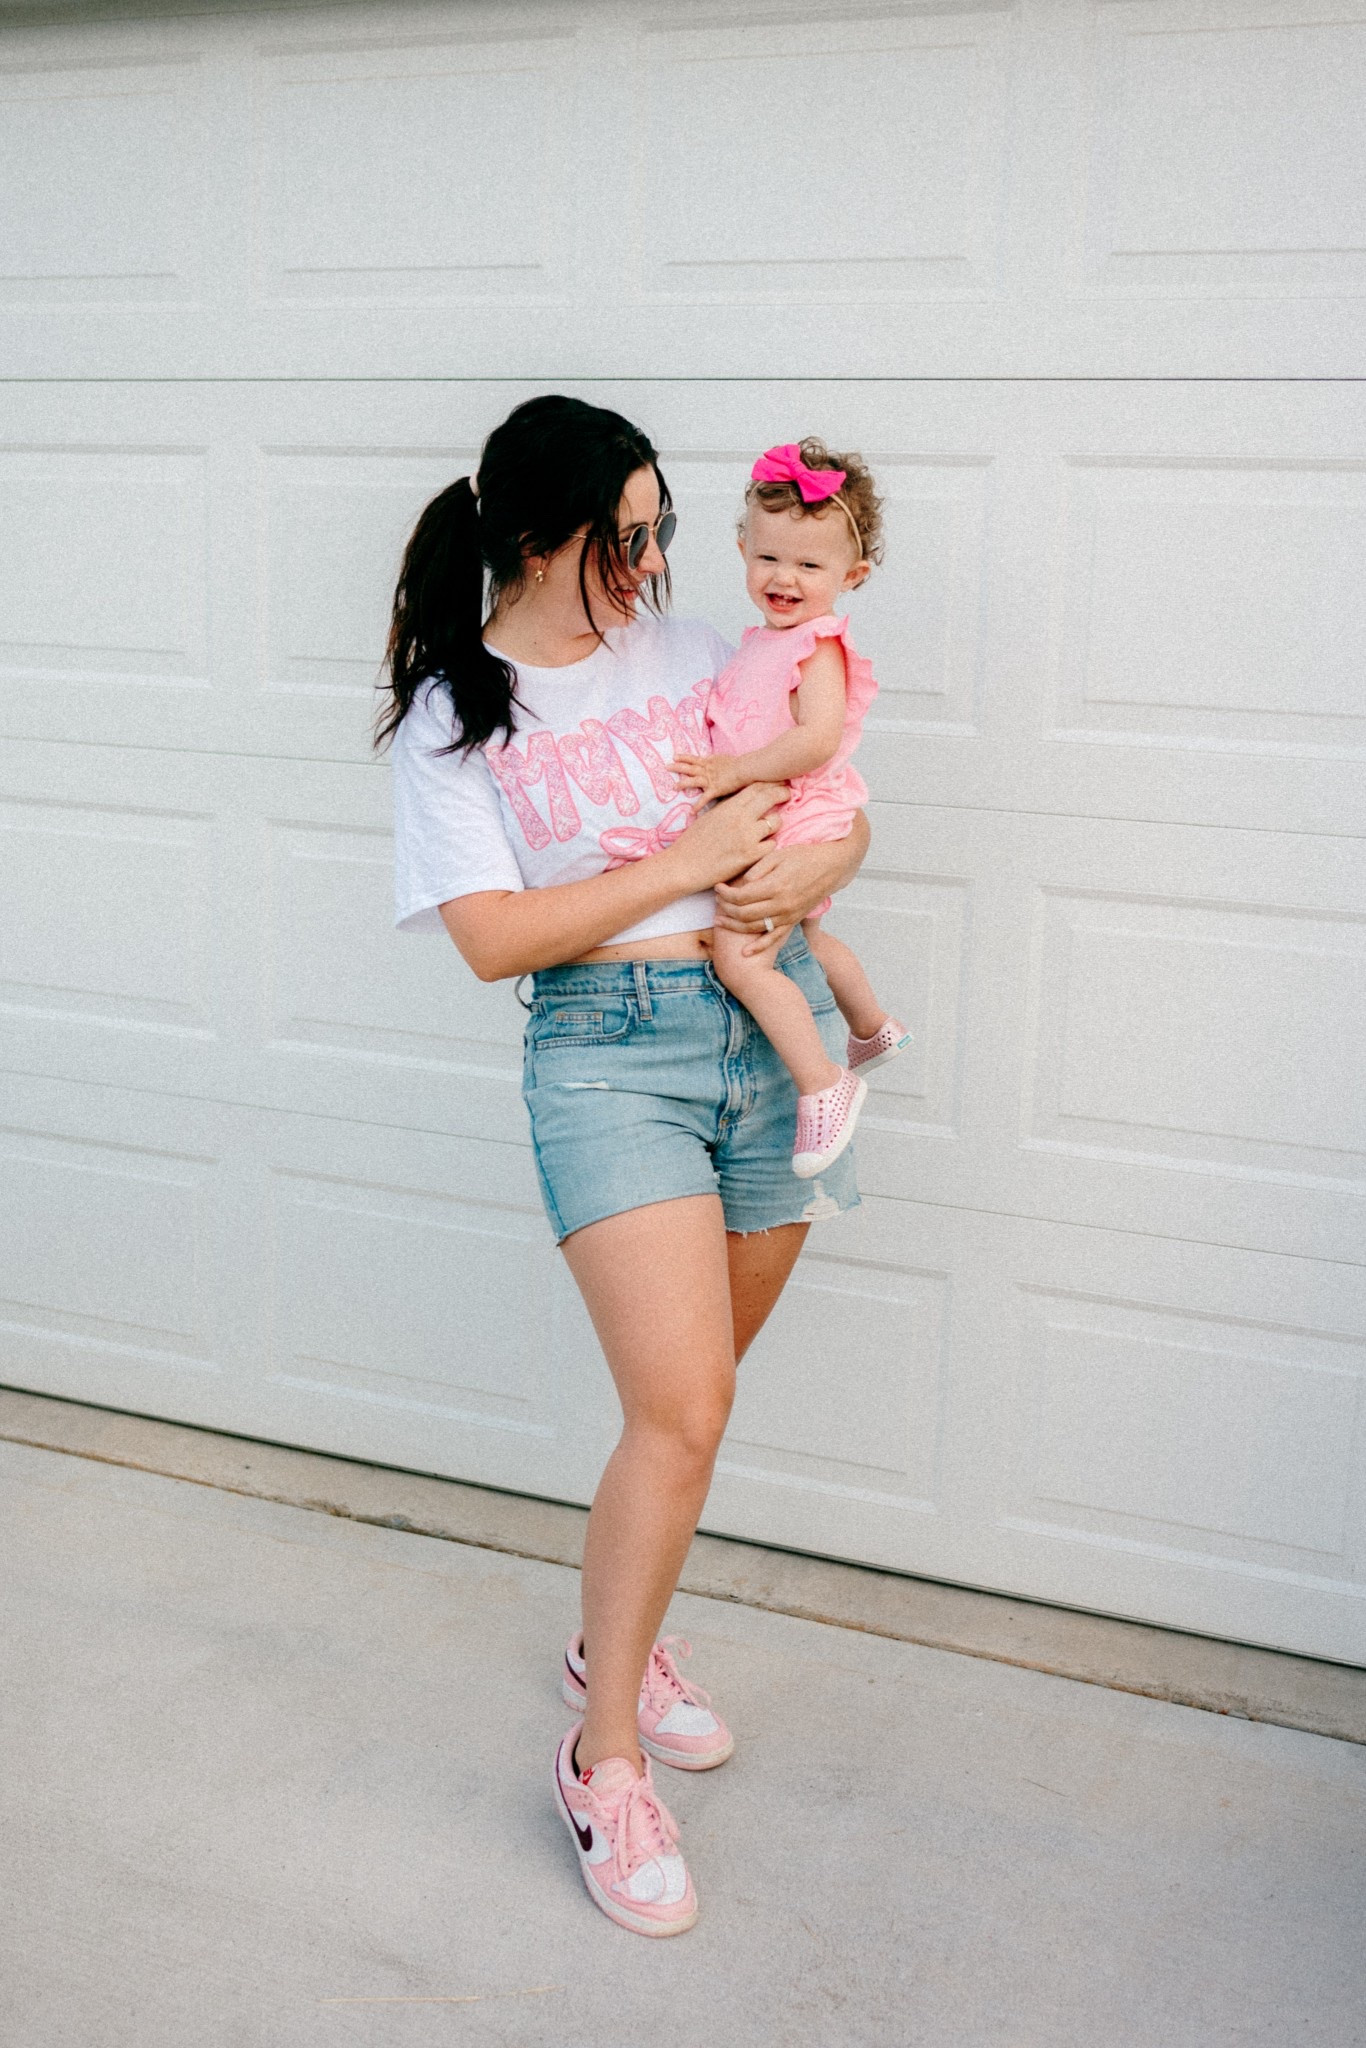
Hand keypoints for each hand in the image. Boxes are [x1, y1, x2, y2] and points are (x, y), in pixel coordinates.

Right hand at [666, 781, 788, 889]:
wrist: (684, 865)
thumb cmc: (694, 842)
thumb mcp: (711, 817)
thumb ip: (730, 808)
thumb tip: (746, 800)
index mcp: (729, 807)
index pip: (756, 787)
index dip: (770, 782)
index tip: (778, 782)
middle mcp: (740, 818)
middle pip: (770, 797)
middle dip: (782, 793)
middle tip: (786, 795)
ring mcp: (747, 837)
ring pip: (776, 822)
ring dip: (775, 823)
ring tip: (769, 828)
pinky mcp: (750, 856)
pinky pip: (772, 845)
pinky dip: (768, 846)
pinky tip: (761, 848)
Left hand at [672, 751, 740, 806]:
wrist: (745, 768)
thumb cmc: (738, 763)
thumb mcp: (724, 759)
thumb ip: (715, 761)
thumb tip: (712, 761)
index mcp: (709, 762)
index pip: (693, 758)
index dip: (683, 757)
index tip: (674, 757)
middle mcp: (706, 770)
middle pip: (689, 767)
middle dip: (677, 767)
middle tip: (666, 767)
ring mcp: (709, 779)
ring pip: (692, 780)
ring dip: (682, 783)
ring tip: (673, 787)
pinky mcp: (715, 789)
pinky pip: (704, 799)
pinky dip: (698, 806)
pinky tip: (691, 812)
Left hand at [715, 837, 855, 953]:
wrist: (832, 866)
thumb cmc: (804, 856)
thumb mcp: (778, 854)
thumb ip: (757, 869)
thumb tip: (740, 884)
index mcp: (775, 885)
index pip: (741, 896)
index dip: (725, 894)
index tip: (718, 887)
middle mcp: (781, 904)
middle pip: (744, 914)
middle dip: (725, 909)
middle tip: (716, 901)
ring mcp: (788, 915)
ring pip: (755, 927)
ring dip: (734, 926)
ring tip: (720, 920)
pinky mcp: (794, 920)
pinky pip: (774, 938)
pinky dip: (759, 947)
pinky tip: (745, 953)